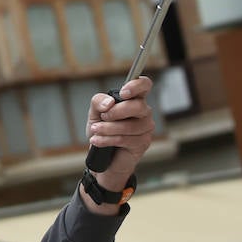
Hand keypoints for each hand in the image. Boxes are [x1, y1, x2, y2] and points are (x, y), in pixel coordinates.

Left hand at [87, 75, 154, 190]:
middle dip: (116, 112)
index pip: (144, 85)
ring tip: (95, 131)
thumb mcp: (95, 114)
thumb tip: (109, 103)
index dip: (137, 85)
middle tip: (102, 117)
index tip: (123, 93)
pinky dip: (107, 140)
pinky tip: (97, 141)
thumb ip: (98, 102)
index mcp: (133, 99)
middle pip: (138, 106)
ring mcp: (146, 128)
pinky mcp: (143, 142)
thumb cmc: (102, 130)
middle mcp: (143, 112)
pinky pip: (126, 139)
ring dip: (108, 128)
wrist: (103, 156)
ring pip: (131, 125)